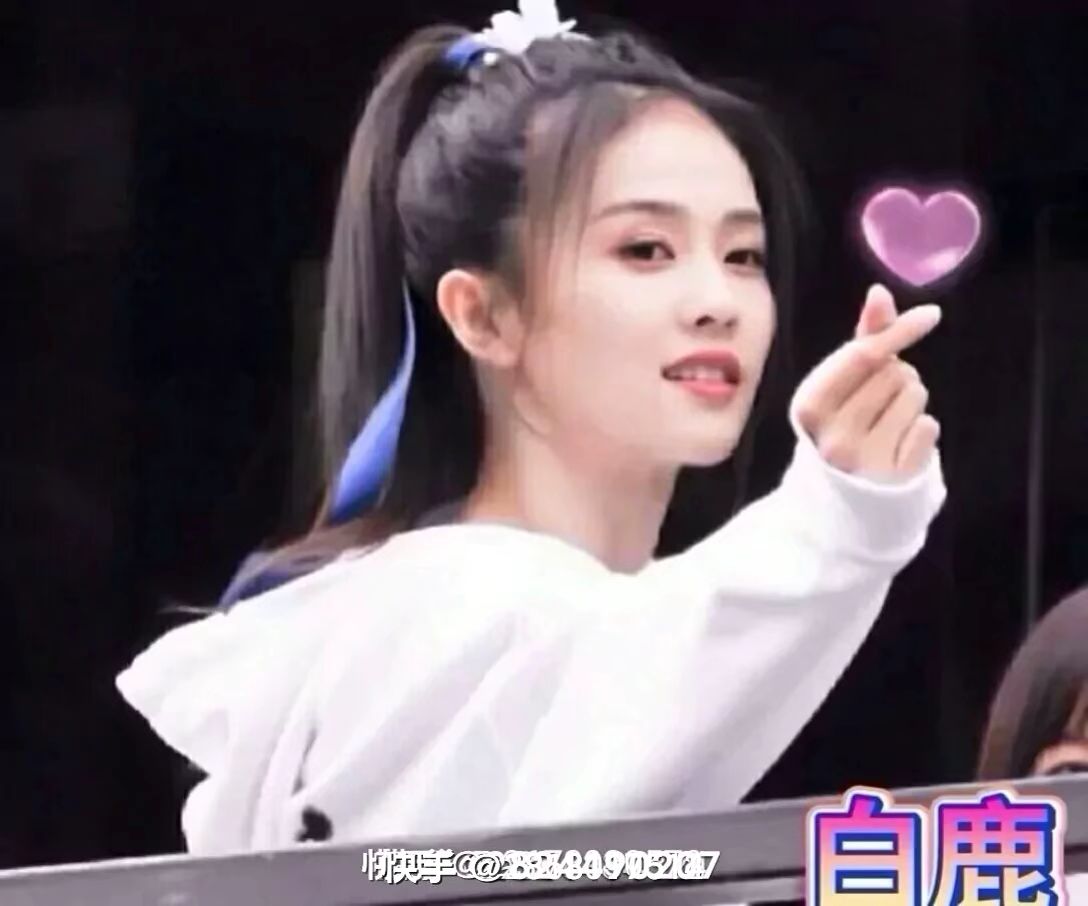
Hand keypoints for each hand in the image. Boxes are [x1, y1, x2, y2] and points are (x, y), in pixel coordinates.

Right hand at [790, 285, 941, 480]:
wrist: (842, 492)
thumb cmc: (842, 422)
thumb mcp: (840, 382)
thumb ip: (864, 337)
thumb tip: (879, 292)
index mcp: (809, 406)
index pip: (863, 356)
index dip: (899, 331)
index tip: (931, 315)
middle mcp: (833, 435)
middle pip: (895, 374)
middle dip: (897, 378)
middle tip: (878, 400)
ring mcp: (864, 461)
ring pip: (916, 398)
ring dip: (911, 402)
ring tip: (888, 421)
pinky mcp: (895, 477)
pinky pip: (929, 428)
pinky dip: (922, 430)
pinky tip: (900, 443)